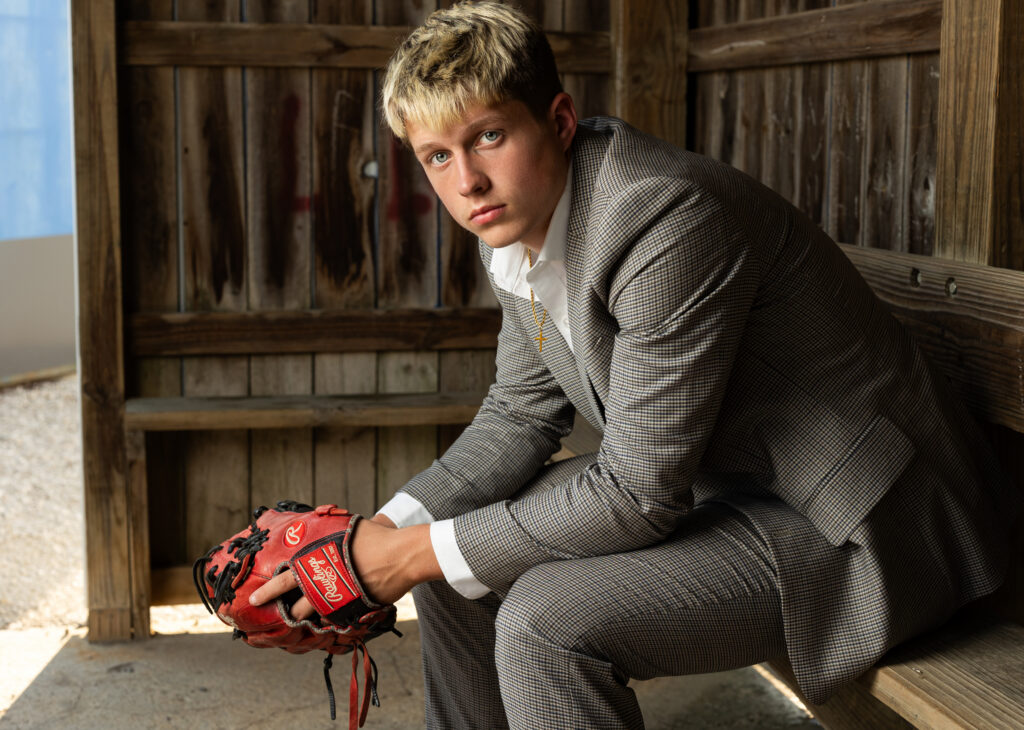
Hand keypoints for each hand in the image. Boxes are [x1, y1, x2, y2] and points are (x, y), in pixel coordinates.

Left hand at [248, 512, 426, 617]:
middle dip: (287, 613)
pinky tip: (332, 616)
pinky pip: (337, 620)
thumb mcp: (347, 527)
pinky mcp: (354, 612)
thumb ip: (330, 531)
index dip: (268, 591)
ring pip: (315, 617)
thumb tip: (322, 519)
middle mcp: (324, 586)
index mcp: (316, 564)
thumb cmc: (375, 537)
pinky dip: (332, 618)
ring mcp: (339, 601)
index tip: (254, 599)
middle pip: (296, 608)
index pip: (284, 580)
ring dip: (310, 618)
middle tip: (281, 615)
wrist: (401, 556)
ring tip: (306, 618)